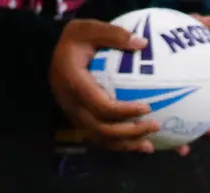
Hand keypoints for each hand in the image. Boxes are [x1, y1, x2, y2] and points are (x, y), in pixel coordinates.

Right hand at [51, 17, 209, 154]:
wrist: (54, 54)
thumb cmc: (75, 41)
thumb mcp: (88, 29)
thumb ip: (113, 34)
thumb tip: (143, 43)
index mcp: (73, 83)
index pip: (100, 105)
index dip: (124, 111)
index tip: (147, 107)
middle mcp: (72, 104)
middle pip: (101, 129)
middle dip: (130, 132)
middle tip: (156, 126)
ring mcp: (75, 116)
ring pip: (101, 140)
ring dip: (127, 145)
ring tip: (151, 145)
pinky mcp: (82, 122)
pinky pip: (102, 140)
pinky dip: (122, 146)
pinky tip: (143, 146)